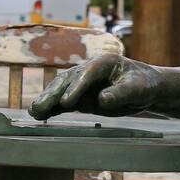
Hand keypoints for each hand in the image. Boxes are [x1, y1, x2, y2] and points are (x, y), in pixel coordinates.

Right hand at [29, 55, 179, 119]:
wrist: (145, 89)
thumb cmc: (144, 84)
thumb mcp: (138, 89)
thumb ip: (121, 93)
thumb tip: (102, 100)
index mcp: (104, 63)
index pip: (87, 74)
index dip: (76, 88)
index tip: (67, 102)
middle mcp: (89, 71)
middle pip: (68, 80)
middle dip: (53, 94)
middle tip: (40, 107)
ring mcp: (83, 84)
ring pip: (61, 90)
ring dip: (48, 100)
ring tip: (33, 112)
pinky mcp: (81, 97)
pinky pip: (64, 102)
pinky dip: (52, 108)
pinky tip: (39, 116)